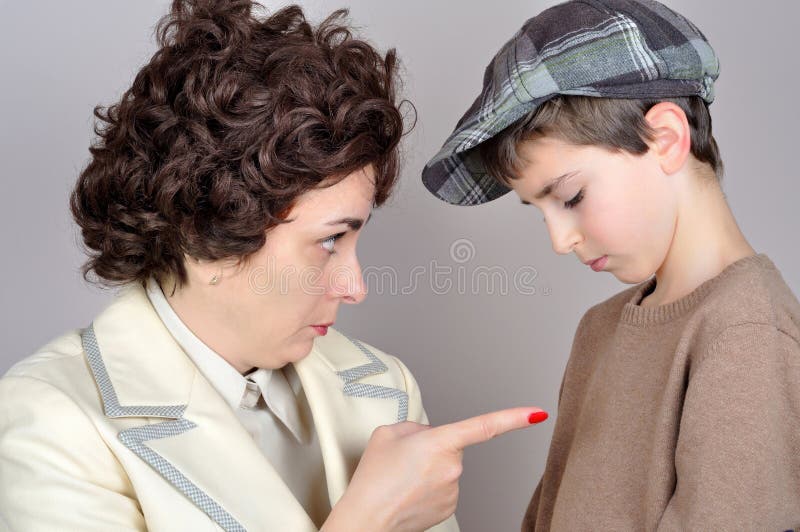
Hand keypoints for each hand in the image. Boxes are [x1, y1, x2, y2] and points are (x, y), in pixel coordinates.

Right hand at [323, 407, 547, 531]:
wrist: (366, 520)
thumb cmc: (373, 479)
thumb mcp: (387, 433)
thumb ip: (415, 427)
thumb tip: (428, 435)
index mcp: (441, 442)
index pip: (486, 426)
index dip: (515, 418)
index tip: (538, 413)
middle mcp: (454, 467)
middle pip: (450, 445)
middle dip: (431, 447)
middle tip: (403, 459)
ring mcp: (454, 490)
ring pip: (445, 467)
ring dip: (428, 469)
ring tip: (402, 479)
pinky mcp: (450, 508)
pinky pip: (443, 487)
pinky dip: (427, 487)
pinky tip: (409, 492)